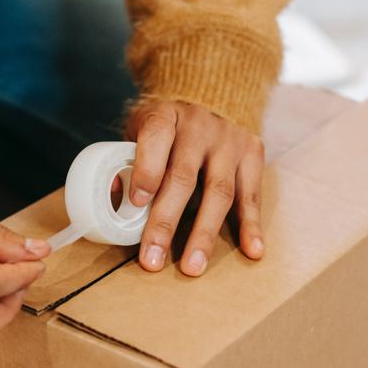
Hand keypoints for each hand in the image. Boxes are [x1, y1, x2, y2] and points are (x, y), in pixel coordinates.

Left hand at [125, 99, 264, 275]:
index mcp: (166, 115)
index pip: (156, 137)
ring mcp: (229, 139)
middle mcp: (200, 125)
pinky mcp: (252, 153)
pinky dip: (251, 225)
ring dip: (204, 233)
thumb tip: (115, 200)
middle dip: (166, 221)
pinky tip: (251, 250)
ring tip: (193, 266)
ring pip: (219, 190)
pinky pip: (252, 194)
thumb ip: (127, 161)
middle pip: (183, 176)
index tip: (137, 203)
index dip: (147, 170)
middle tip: (153, 258)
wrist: (208, 100)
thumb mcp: (140, 130)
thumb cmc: (166, 128)